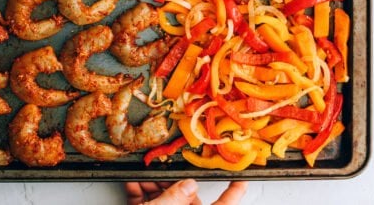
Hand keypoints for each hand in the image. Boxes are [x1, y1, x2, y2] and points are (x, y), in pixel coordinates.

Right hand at [125, 180, 247, 204]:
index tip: (239, 180)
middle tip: (163, 171)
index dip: (233, 194)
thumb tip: (189, 185)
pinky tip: (134, 185)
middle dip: (171, 183)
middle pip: (187, 202)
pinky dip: (142, 195)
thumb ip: (175, 198)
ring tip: (143, 178)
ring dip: (154, 187)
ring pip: (166, 202)